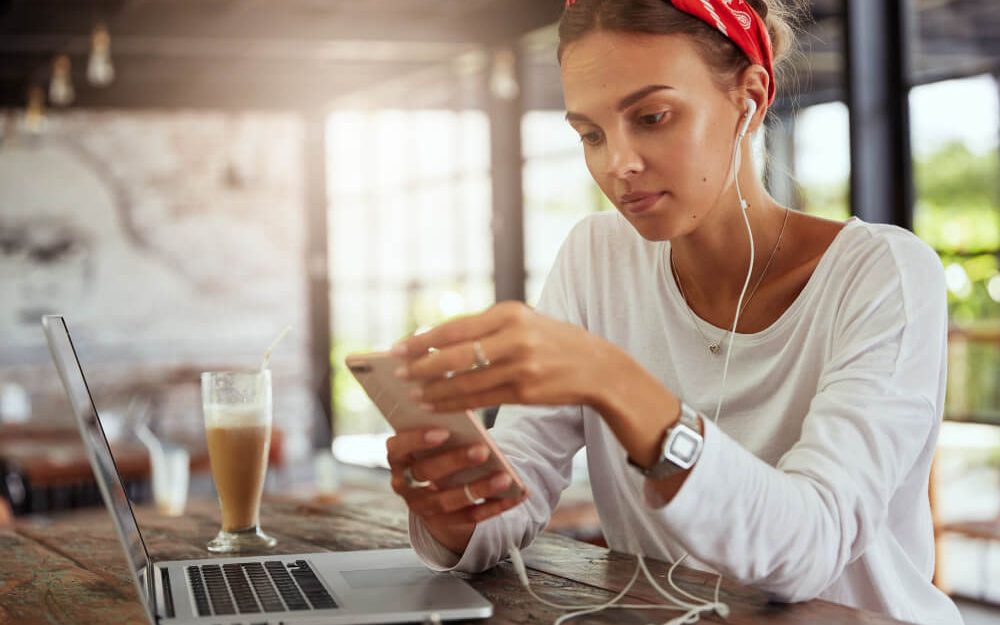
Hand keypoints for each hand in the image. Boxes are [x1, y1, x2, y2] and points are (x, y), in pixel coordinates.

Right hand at [386, 428, 526, 554]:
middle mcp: (404, 484)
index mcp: (398, 457)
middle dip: (455, 461)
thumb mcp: (432, 438)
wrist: (433, 488)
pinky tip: (516, 495)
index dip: (417, 440)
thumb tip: (465, 411)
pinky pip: (471, 516)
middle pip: (426, 474)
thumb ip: (441, 426)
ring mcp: (422, 507)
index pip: (398, 448)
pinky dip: (496, 506)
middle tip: (482, 450)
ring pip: (448, 500)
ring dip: (478, 489)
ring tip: (505, 477)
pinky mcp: (444, 523)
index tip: (443, 431)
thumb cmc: (437, 449)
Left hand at [393, 301, 681, 471]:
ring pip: (465, 381)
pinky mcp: (526, 392)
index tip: (397, 348)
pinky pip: (481, 400)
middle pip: (456, 355)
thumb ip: (485, 329)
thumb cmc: (551, 341)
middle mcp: (515, 337)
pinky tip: (438, 405)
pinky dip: (456, 403)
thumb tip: (435, 341)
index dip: (422, 340)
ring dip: (435, 390)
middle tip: (399, 374)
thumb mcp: (523, 321)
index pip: (455, 328)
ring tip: (413, 394)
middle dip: (422, 366)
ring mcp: (521, 366)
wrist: (597, 366)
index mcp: (510, 312)